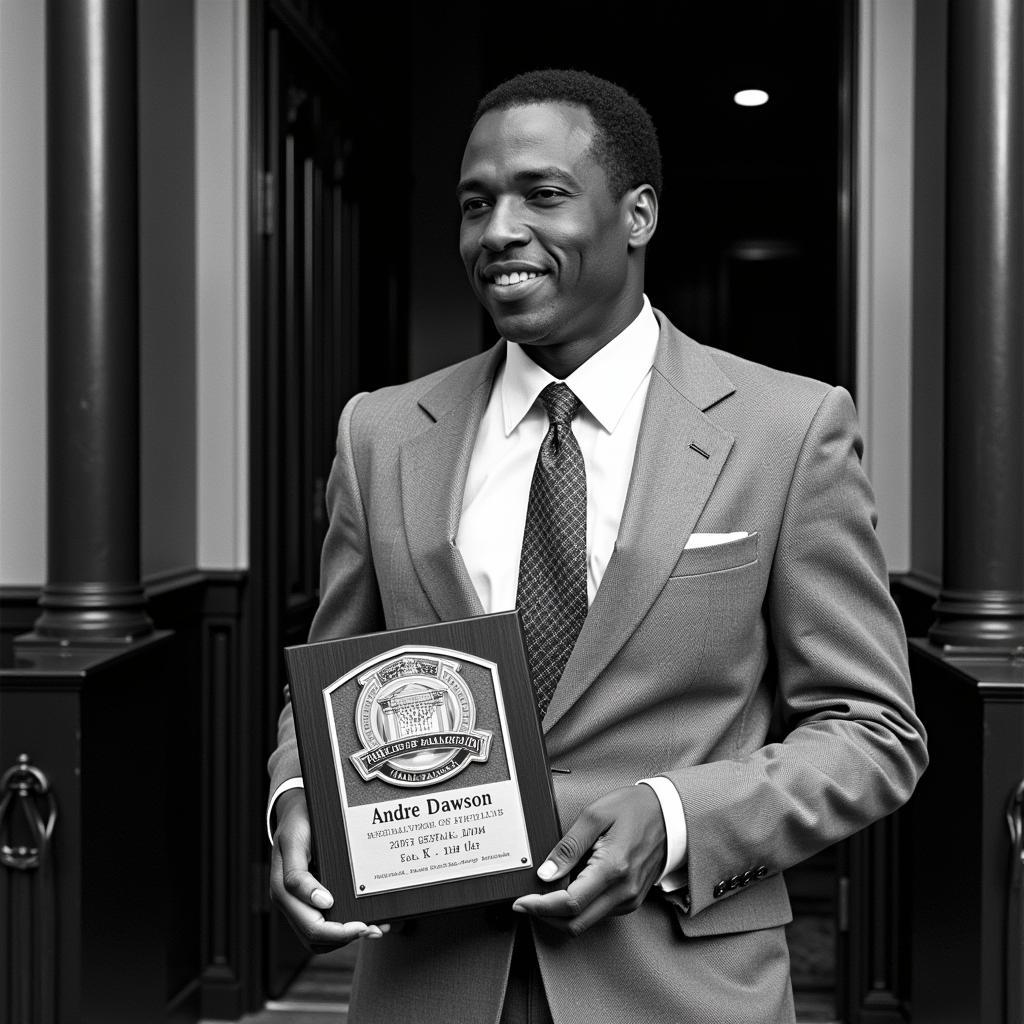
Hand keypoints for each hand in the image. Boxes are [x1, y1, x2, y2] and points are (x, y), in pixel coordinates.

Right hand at [270, 788, 386, 949]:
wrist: (295, 810)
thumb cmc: (298, 822)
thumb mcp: (295, 839)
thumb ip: (299, 874)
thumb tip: (324, 903)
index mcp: (282, 888)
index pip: (309, 922)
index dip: (336, 930)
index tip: (360, 923)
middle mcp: (289, 901)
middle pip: (314, 936)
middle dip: (345, 937)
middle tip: (374, 928)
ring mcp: (297, 903)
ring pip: (318, 939)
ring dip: (345, 939)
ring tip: (375, 928)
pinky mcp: (308, 901)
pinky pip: (323, 926)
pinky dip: (343, 930)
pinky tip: (366, 921)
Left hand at [512, 785, 666, 935]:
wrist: (669, 814)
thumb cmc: (634, 808)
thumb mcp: (594, 816)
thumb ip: (568, 847)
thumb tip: (546, 873)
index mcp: (613, 868)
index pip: (570, 904)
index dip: (540, 907)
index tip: (521, 902)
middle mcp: (623, 891)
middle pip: (575, 923)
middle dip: (545, 916)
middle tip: (526, 902)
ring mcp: (629, 899)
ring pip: (586, 922)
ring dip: (560, 913)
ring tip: (547, 890)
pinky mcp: (631, 900)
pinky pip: (598, 914)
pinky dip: (578, 908)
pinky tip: (569, 887)